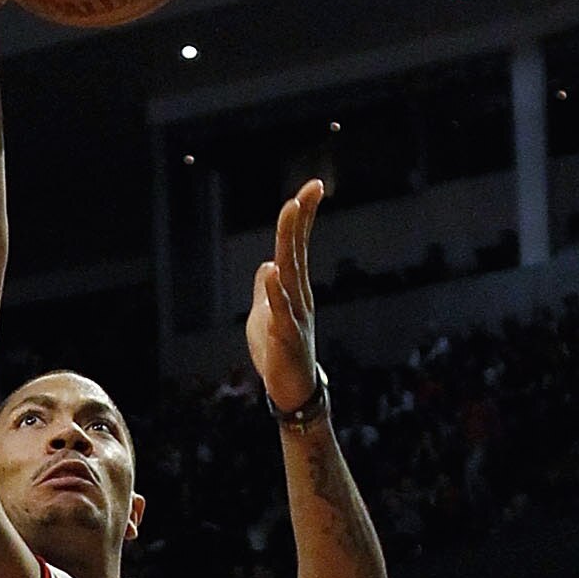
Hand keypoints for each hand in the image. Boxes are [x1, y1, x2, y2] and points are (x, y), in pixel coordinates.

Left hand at [246, 181, 320, 415]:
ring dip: (290, 242)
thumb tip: (266, 265)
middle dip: (300, 219)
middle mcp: (298, 296)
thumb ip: (266, 290)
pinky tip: (273, 269)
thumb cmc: (278, 352)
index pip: (297, 246)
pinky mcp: (286, 336)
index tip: (312, 187)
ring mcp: (294, 315)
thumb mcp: (265, 315)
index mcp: (293, 289)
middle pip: (296, 251)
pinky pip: (280, 310)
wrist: (290, 390)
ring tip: (291, 213)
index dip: (303, 217)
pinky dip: (276, 290)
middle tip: (307, 190)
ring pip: (291, 272)